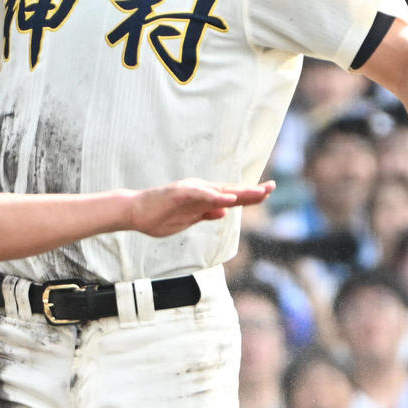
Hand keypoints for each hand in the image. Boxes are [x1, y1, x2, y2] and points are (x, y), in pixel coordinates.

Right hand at [130, 178, 274, 236]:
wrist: (135, 213)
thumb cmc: (158, 217)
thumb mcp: (187, 220)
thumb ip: (205, 214)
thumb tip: (224, 211)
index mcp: (203, 199)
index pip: (231, 197)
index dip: (250, 196)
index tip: (268, 192)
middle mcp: (200, 191)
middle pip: (231, 191)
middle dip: (252, 191)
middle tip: (272, 187)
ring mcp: (191, 191)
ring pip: (220, 190)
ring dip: (240, 192)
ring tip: (258, 193)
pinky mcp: (180, 193)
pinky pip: (201, 194)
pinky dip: (216, 196)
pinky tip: (230, 199)